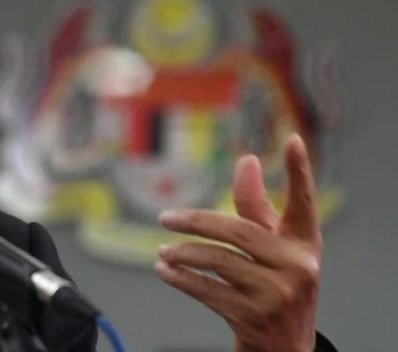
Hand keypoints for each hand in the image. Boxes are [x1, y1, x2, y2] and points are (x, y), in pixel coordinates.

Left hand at [155, 134, 322, 351]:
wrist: (283, 345)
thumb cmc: (276, 282)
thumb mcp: (274, 246)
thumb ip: (257, 206)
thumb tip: (246, 161)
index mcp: (306, 243)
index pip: (304, 202)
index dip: (300, 171)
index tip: (293, 139)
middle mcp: (298, 266)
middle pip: (238, 231)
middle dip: (196, 221)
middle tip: (166, 217)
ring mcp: (277, 293)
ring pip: (218, 262)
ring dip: (182, 253)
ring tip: (164, 250)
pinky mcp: (254, 316)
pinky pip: (207, 290)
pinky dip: (181, 278)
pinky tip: (165, 269)